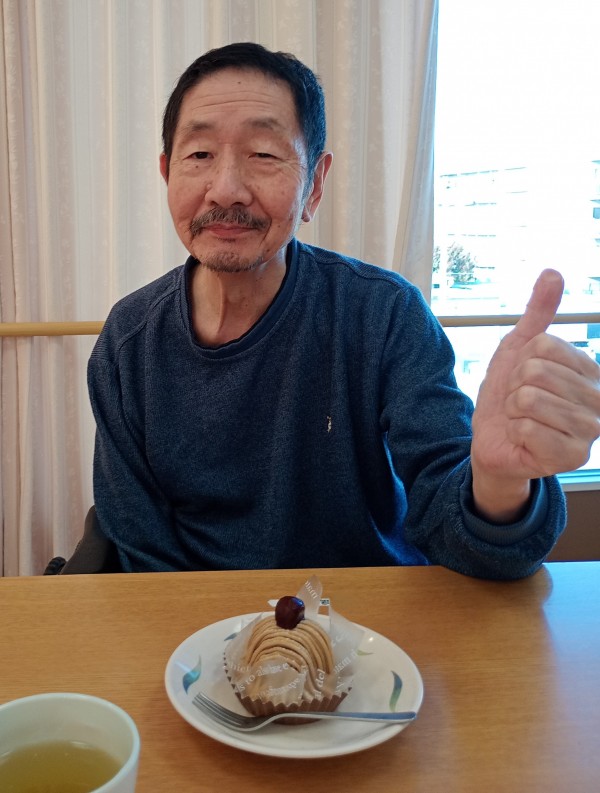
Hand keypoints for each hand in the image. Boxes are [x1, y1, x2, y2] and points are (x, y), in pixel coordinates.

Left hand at [471, 269, 599, 521]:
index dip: (522, 361)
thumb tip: (553, 273)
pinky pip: (528, 428)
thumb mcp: (518, 349)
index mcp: (590, 370)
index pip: (545, 345)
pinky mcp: (573, 456)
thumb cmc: (509, 396)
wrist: (494, 440)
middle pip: (535, 372)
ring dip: (513, 410)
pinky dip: (516, 432)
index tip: (525, 378)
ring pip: (529, 399)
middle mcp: (598, 399)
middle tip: (520, 403)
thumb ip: (538, 313)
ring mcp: (589, 430)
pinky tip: (525, 440)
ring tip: (521, 420)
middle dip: (514, 387)